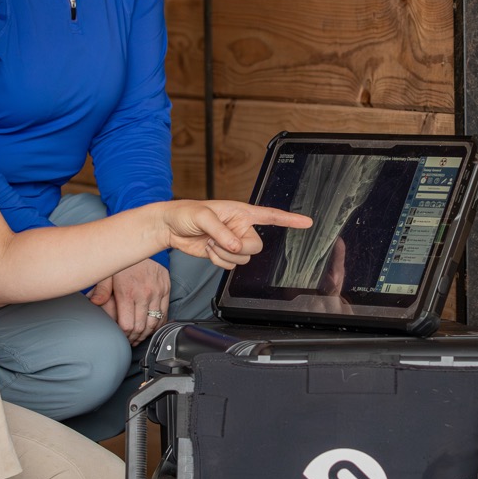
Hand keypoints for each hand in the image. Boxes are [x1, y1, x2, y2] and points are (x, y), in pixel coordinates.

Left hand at [87, 258, 170, 344]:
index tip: (121, 337)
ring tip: (140, 336)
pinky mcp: (166, 288)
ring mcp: (158, 291)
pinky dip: (159, 324)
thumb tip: (95, 303)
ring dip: (147, 333)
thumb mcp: (106, 274)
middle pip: (141, 327)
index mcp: (128, 292)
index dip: (124, 335)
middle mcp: (144, 293)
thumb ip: (101, 290)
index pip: (127, 325)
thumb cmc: (122, 262)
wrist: (141, 243)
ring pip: (155, 323)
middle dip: (134, 337)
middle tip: (130, 340)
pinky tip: (151, 327)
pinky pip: (165, 313)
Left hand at [162, 200, 311, 268]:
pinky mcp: (224, 253)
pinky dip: (219, 261)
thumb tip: (235, 245)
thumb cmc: (185, 213)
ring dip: (224, 255)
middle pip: (256, 246)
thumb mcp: (203, 216)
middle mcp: (241, 227)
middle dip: (237, 247)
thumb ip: (221, 231)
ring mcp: (233, 241)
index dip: (289, 219)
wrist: (170, 227)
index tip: (307, 222)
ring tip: (210, 241)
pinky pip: (231, 266)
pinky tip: (208, 249)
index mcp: (241, 212)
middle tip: (219, 239)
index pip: (270, 215)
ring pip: (244, 259)